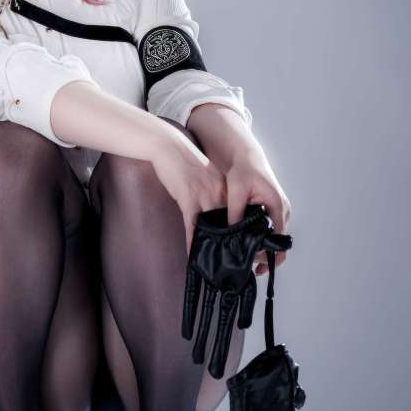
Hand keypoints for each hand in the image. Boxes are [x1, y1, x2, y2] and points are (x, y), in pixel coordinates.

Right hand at [150, 132, 227, 260]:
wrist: (168, 146)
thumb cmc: (183, 162)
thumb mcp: (204, 176)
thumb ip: (213, 193)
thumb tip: (214, 213)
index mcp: (225, 188)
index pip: (236, 215)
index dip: (238, 233)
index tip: (241, 249)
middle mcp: (219, 192)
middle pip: (227, 223)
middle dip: (229, 244)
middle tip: (233, 263)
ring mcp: (205, 195)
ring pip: (211, 227)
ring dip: (211, 247)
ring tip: (213, 264)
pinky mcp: (188, 197)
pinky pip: (192, 225)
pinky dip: (192, 241)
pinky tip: (192, 253)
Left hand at [225, 148, 291, 274]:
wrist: (247, 157)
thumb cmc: (243, 171)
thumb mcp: (236, 191)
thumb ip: (235, 213)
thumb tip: (232, 234)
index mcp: (277, 206)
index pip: (279, 238)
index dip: (268, 253)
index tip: (253, 263)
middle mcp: (283, 210)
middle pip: (279, 241)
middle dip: (266, 255)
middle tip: (247, 267)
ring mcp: (280, 210)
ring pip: (275, 237)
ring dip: (264, 249)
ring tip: (246, 261)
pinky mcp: (273, 210)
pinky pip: (271, 230)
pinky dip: (262, 240)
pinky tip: (248, 247)